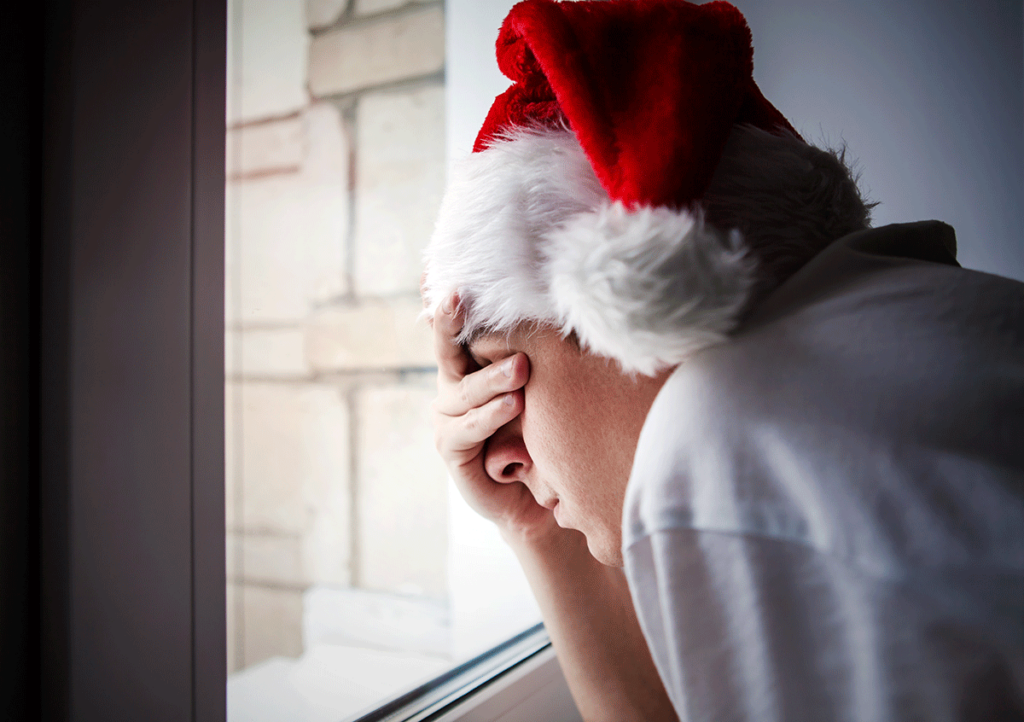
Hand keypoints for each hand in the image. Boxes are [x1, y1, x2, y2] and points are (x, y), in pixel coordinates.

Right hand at [430, 294, 554, 538]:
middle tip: (460, 296)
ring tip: (521, 369)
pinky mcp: (451, 447)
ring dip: (492, 378)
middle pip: (447, 347)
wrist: (538, 494)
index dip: (449, 302)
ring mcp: (449, 416)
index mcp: (472, 362)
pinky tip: (512, 405)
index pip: (459, 326)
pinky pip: (467, 428)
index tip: (443, 273)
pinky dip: (490, 415)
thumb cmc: (541, 431)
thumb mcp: (542, 387)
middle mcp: (454, 384)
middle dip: (451, 320)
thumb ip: (537, 354)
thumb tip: (562, 307)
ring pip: (464, 390)